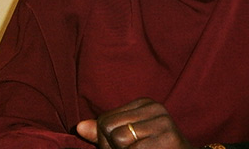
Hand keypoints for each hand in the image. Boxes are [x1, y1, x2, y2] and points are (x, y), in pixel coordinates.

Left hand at [77, 98, 196, 148]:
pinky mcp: (169, 137)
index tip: (123, 148)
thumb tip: (79, 127)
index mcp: (143, 104)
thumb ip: (103, 133)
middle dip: (111, 148)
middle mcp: (154, 107)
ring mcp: (163, 121)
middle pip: (108, 127)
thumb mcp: (126, 140)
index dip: (105, 141)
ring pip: (119, 138)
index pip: (104, 120)